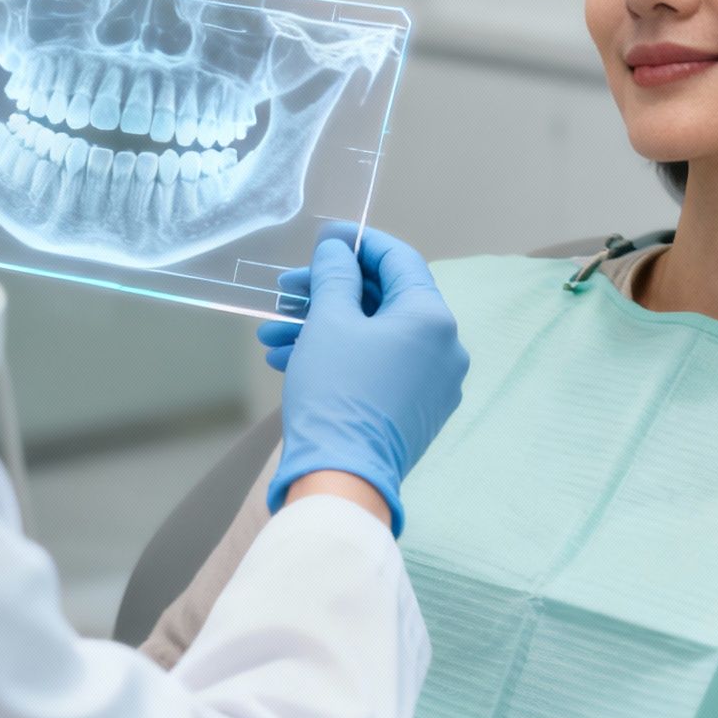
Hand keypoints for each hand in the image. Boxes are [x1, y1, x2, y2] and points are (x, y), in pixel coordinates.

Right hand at [260, 224, 466, 535]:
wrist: (342, 479)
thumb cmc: (337, 393)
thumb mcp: (329, 322)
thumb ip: (335, 276)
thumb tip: (338, 250)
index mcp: (432, 319)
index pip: (399, 260)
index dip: (358, 243)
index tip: (325, 238)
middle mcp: (444, 349)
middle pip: (384, 300)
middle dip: (328, 293)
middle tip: (286, 290)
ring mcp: (432, 384)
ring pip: (374, 337)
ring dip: (323, 328)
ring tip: (273, 334)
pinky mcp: (414, 411)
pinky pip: (378, 368)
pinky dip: (340, 357)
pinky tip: (290, 360)